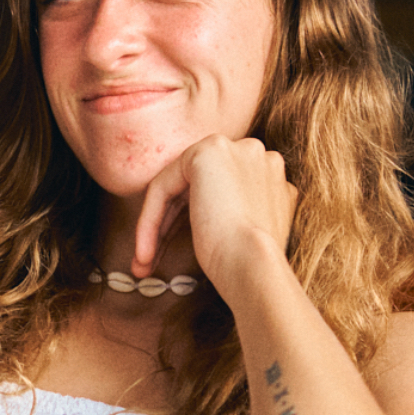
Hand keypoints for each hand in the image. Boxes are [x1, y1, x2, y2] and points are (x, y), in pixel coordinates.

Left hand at [132, 135, 296, 299]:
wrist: (257, 266)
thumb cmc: (251, 263)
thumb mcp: (246, 231)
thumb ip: (234, 210)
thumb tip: (208, 216)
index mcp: (269, 174)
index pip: (218, 194)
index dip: (191, 224)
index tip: (176, 256)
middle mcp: (255, 153)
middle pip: (196, 190)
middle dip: (170, 227)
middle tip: (151, 262)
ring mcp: (233, 148)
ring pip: (177, 189)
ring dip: (155, 229)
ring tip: (143, 266)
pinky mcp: (206, 153)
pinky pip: (163, 186)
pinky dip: (149, 220)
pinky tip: (144, 254)